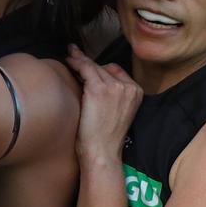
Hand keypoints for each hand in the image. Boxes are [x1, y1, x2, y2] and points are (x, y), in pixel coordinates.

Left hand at [66, 44, 142, 158]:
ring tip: (70, 55)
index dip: (100, 67)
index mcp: (137, 92)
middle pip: (104, 67)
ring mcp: (114, 87)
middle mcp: (128, 87)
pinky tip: (68, 60)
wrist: (102, 151)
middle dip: (89, 63)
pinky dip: (76, 62)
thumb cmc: (104, 136)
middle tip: (74, 55)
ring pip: (94, 66)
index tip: (88, 63)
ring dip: (80, 59)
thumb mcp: (118, 111)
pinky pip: (85, 68)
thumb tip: (94, 79)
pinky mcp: (98, 89)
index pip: (117, 71)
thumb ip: (114, 95)